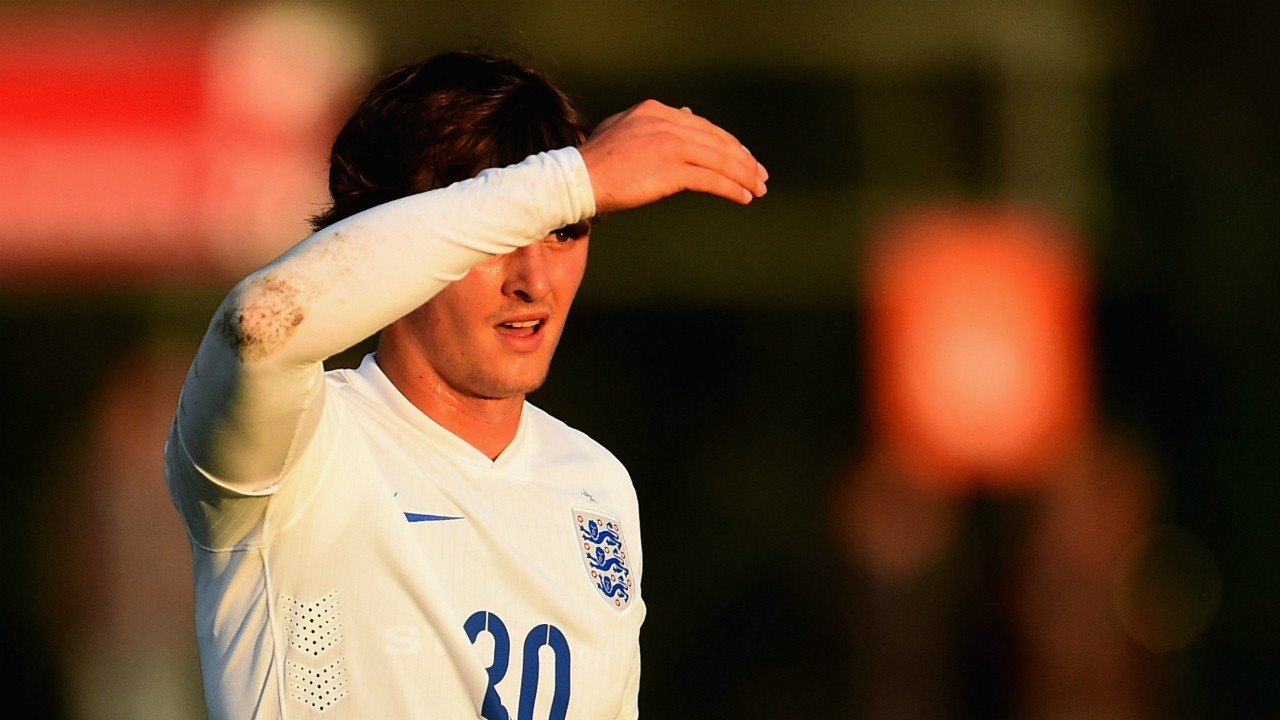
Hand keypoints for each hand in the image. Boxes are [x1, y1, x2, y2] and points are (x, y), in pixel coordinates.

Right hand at [578, 100, 767, 213]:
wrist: (577, 179)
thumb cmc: (596, 162)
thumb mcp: (625, 130)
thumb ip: (655, 124)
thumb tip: (688, 114)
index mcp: (656, 110)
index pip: (703, 125)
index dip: (727, 143)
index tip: (743, 157)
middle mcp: (667, 122)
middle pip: (717, 141)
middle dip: (743, 159)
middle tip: (760, 175)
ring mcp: (670, 144)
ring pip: (720, 159)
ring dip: (744, 176)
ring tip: (758, 189)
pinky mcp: (672, 168)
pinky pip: (711, 179)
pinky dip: (731, 188)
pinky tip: (743, 198)